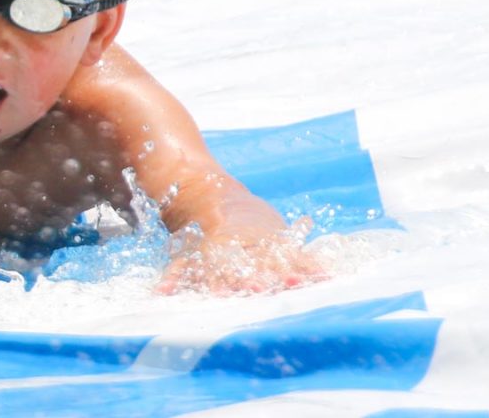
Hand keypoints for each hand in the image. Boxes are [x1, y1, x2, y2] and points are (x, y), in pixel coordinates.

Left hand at [155, 234, 327, 295]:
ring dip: (288, 271)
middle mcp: (244, 244)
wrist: (212, 194)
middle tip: (260, 290)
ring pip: (278, 256)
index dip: (221, 281)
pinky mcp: (283, 239)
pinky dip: (313, 264)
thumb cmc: (197, 234)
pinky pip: (300, 252)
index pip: (220, 267)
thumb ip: (177, 274)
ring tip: (298, 283)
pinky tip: (327, 276)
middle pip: (251, 263)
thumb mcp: (184, 252)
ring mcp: (265, 240)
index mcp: (219, 247)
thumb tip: (161, 294)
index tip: (223, 293)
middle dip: (257, 277)